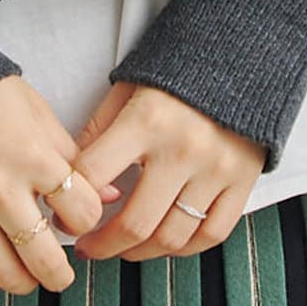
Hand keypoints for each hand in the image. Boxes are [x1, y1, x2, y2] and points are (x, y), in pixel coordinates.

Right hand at [0, 75, 126, 293]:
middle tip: (61, 274)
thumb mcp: (38, 114)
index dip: (89, 219)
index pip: (83, 212)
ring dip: (25, 281)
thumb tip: (109, 194)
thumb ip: (72, 157)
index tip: (79, 219)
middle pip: (45, 259)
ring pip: (6, 274)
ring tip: (28, 272)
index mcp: (33, 157)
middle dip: (61, 275)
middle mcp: (0, 188)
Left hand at [67, 81, 267, 260]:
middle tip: (89, 248)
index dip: (71, 204)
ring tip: (123, 247)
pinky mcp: (243, 181)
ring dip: (140, 253)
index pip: (96, 177)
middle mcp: (182, 149)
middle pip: (135, 223)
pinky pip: (212, 234)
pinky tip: (164, 242)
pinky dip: (185, 249)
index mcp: (146, 120)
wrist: (239, 52)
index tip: (64, 214)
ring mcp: (216, 169)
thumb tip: (71, 177)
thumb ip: (100, 130)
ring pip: (172, 237)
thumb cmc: (176, 68)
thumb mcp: (128, 85)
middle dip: (103, 245)